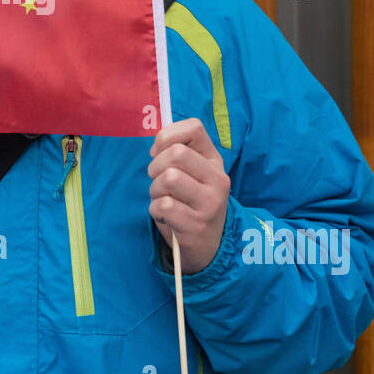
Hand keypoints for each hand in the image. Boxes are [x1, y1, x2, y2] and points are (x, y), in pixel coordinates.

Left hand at [147, 117, 229, 274]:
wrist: (208, 245)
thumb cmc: (190, 202)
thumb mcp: (192, 174)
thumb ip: (177, 153)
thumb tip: (156, 146)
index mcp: (214, 161)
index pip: (194, 128)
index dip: (167, 136)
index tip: (160, 153)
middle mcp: (217, 179)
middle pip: (176, 153)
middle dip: (156, 167)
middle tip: (158, 181)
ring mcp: (210, 203)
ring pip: (169, 178)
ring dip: (155, 190)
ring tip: (163, 199)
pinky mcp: (197, 225)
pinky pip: (164, 205)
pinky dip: (156, 210)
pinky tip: (166, 216)